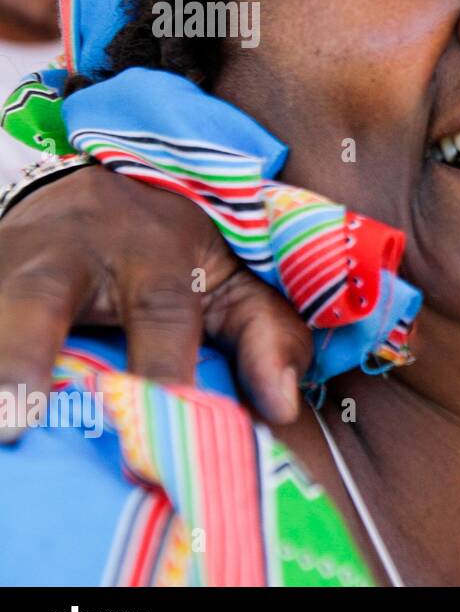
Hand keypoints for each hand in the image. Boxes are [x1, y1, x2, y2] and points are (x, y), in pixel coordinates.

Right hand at [0, 165, 311, 440]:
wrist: (100, 182)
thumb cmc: (177, 251)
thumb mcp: (236, 279)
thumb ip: (268, 336)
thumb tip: (281, 408)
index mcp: (153, 253)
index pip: (159, 314)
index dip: (161, 369)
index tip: (162, 414)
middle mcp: (71, 252)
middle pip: (39, 299)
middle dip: (22, 357)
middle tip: (11, 428)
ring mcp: (7, 261)